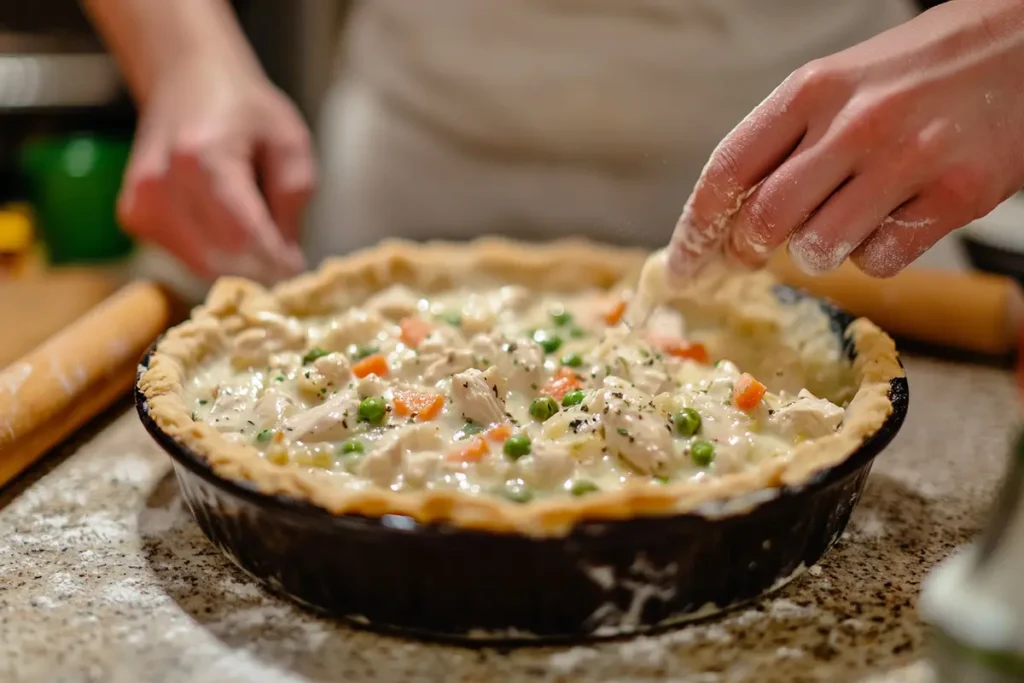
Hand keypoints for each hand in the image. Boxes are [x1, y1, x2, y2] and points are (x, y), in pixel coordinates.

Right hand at [118, 56, 314, 280]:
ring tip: (261, 241)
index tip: (298, 268)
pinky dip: (213, 255)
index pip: (242, 234)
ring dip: (237, 265)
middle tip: (285, 261)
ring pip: (201, 264)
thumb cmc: (244, 107)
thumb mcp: (289, 141)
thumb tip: (286, 253)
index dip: (275, 261)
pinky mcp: (132, 214)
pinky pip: (183, 256)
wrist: (187, 78)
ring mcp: (140, 200)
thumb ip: (293, 197)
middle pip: (219, 257)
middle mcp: (162, 181)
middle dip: (259, 268)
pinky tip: (228, 232)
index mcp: (203, 156)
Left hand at [669, 0, 1023, 278]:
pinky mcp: (955, 197)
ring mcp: (907, 160)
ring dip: (820, 251)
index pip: (728, 170)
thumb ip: (788, 138)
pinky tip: (896, 216)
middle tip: (753, 254)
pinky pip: (882, 260)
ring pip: (820, 249)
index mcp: (814, 88)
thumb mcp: (843, 80)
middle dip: (749, 250)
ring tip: (848, 216)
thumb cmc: (925, 68)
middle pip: (765, 221)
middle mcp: (855, 122)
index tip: (683, 265)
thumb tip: (730, 214)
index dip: (696, 229)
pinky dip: (876, 254)